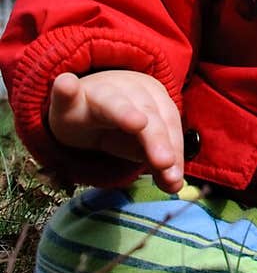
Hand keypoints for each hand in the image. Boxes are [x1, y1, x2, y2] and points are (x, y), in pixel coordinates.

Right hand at [48, 70, 184, 192]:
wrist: (80, 107)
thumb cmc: (116, 127)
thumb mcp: (140, 147)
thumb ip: (159, 165)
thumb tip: (174, 186)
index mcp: (151, 97)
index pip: (168, 120)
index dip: (174, 147)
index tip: (174, 176)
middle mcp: (128, 89)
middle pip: (147, 112)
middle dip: (156, 138)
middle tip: (164, 163)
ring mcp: (96, 91)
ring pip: (113, 102)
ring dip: (125, 112)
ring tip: (138, 124)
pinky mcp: (66, 98)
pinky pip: (65, 91)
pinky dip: (65, 89)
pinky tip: (66, 85)